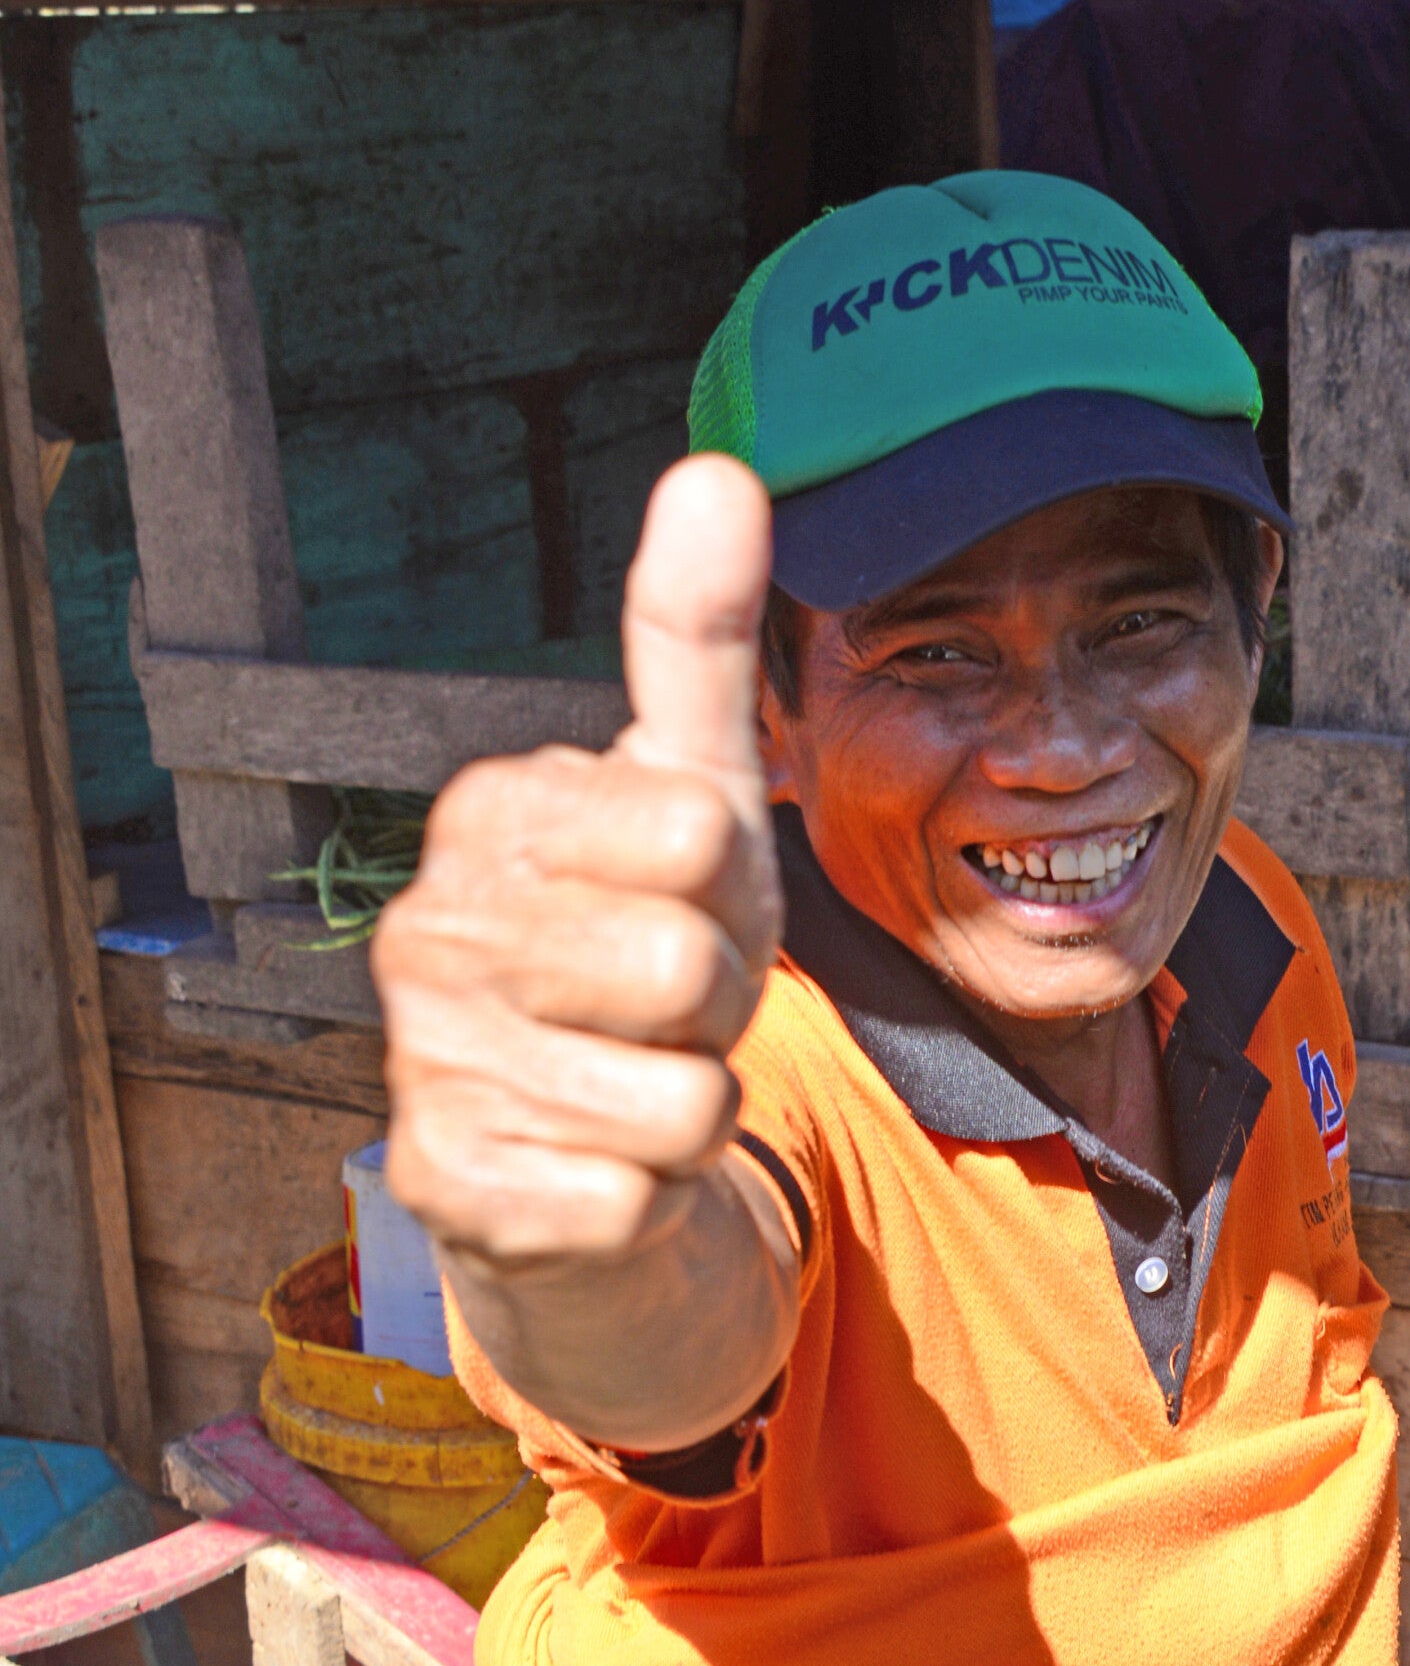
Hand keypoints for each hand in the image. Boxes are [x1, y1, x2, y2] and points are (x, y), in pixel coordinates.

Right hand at [375, 456, 782, 1264]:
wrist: (588, 1147)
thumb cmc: (645, 960)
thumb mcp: (693, 799)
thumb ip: (695, 645)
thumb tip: (717, 468)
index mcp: (491, 813)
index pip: (698, 829)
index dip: (729, 889)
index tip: (680, 904)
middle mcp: (428, 928)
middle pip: (685, 963)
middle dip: (713, 1008)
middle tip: (661, 1013)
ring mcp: (424, 1062)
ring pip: (677, 1096)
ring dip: (689, 1109)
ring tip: (631, 1085)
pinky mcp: (442, 1187)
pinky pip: (629, 1197)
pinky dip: (646, 1197)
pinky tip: (596, 1166)